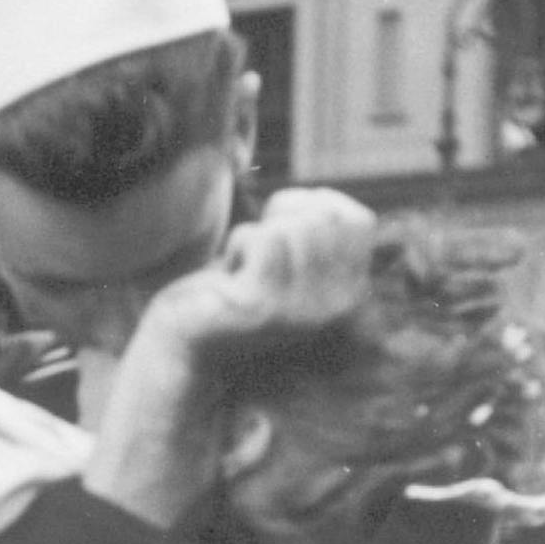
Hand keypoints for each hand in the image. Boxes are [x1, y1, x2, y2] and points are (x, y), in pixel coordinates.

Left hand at [142, 188, 375, 355]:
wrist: (187, 345)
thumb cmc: (235, 292)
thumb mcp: (291, 260)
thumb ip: (320, 231)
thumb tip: (329, 199)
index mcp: (350, 295)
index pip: (357, 220)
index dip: (315, 207)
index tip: (283, 231)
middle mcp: (336, 308)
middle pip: (325, 217)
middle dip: (284, 218)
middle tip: (257, 254)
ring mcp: (301, 311)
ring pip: (291, 227)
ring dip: (255, 236)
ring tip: (243, 271)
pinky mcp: (264, 309)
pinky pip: (260, 239)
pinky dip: (236, 246)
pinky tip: (229, 279)